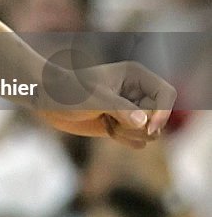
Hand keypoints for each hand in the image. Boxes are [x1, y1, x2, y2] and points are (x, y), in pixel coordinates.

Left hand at [37, 61, 175, 148]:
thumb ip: (120, 109)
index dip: (163, 113)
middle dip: (139, 125)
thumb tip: (143, 123)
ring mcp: (130, 108)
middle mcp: (137, 91)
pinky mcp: (122, 123)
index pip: (167, 94)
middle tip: (113, 118)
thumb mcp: (95, 98)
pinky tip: (105, 127)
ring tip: (106, 120)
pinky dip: (124, 139)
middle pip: (160, 118)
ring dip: (129, 133)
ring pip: (150, 132)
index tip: (148, 127)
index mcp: (137, 75)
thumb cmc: (69, 90)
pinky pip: (138, 141)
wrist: (48, 98)